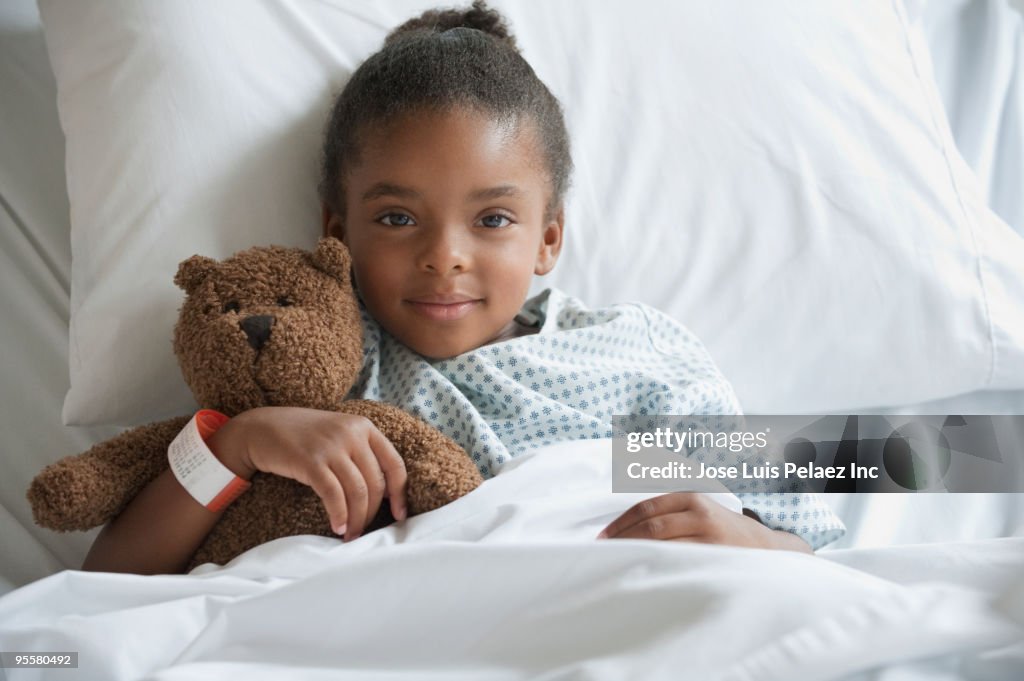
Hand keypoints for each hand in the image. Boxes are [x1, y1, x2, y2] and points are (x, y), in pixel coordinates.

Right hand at [209, 406, 406, 541]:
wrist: (260, 428)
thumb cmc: (302, 436)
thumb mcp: (338, 434)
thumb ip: (360, 453)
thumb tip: (384, 493)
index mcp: (364, 426)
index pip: (394, 464)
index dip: (400, 494)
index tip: (399, 516)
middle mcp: (352, 433)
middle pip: (375, 483)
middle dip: (372, 513)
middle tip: (362, 530)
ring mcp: (332, 446)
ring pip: (357, 492)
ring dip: (356, 519)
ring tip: (350, 535)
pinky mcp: (311, 461)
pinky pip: (333, 495)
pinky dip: (338, 515)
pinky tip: (337, 527)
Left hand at [596, 492, 811, 552]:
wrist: (768, 550)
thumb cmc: (724, 533)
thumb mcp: (701, 511)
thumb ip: (671, 513)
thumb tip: (627, 527)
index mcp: (691, 497)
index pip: (646, 507)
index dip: (621, 523)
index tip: (602, 537)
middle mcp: (699, 512)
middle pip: (650, 526)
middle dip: (622, 539)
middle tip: (603, 553)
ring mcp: (708, 535)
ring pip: (661, 544)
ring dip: (635, 554)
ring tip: (615, 564)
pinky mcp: (714, 556)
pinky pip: (677, 562)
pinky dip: (656, 567)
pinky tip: (643, 574)